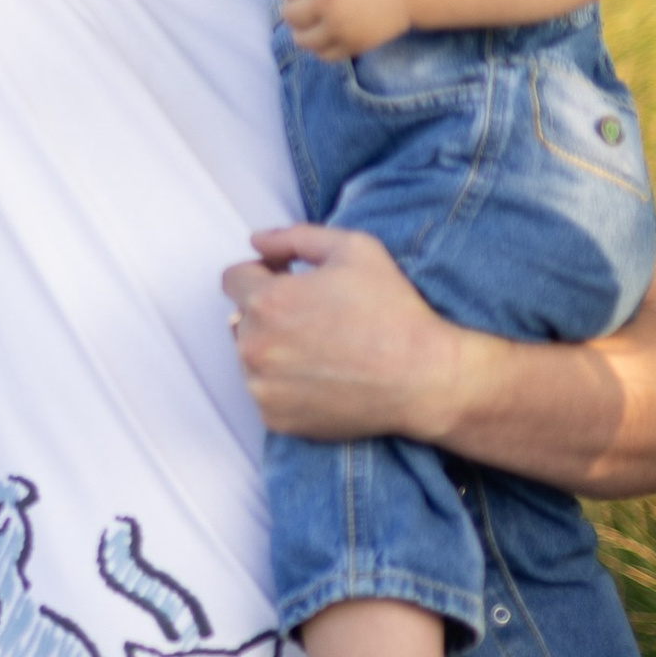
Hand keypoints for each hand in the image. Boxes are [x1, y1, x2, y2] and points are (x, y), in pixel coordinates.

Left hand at [227, 222, 469, 444]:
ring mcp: (261, 388)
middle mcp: (253, 347)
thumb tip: (257, 242)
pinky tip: (323, 377)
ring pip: (251, 358)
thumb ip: (294, 237)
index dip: (263, 274)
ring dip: (274, 350)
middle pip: (242, 319)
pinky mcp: (275, 419)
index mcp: (266, 301)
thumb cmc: (392, 309)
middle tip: (317, 318)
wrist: (422, 376)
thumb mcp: (353, 249)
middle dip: (269, 313)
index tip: (289, 282)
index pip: (234, 279)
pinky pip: (266, 393)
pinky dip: (285, 386)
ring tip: (323, 349)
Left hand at [275, 0, 414, 58]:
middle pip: (289, 13)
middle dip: (296, 6)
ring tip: (315, 23)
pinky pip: (324, 55)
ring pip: (302, 39)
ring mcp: (340, 28)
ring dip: (304, 30)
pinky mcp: (353, 45)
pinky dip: (321, 47)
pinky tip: (327, 36)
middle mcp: (328, 4)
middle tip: (308, 3)